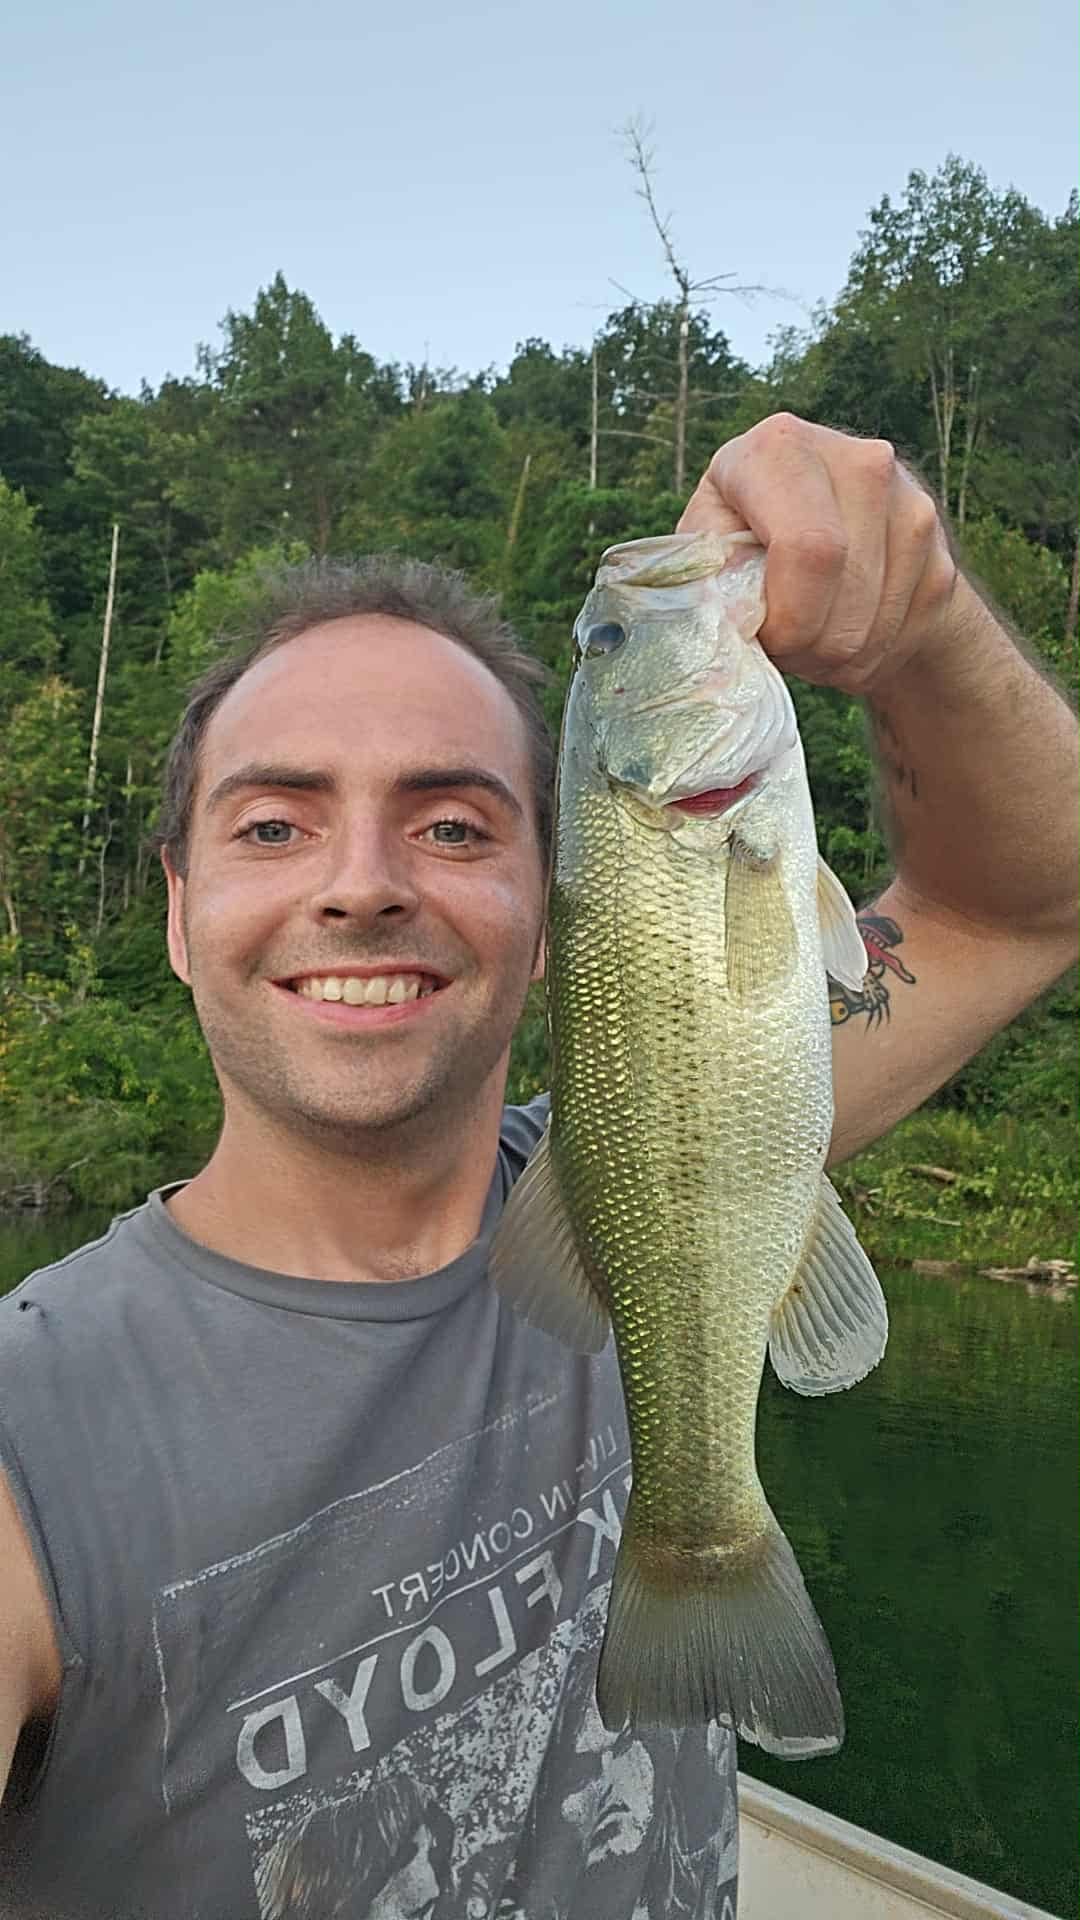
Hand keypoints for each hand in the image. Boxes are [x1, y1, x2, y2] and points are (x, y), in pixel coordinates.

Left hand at [677, 414, 965, 696]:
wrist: (828, 538)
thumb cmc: (745, 545)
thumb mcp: (708, 548)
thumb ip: (711, 577)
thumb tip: (735, 619)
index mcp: (782, 448)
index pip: (809, 548)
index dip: (788, 617)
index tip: (767, 635)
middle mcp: (860, 461)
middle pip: (846, 592)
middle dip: (808, 645)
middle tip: (783, 647)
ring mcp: (912, 504)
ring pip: (874, 625)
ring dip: (835, 657)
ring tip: (808, 638)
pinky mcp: (942, 553)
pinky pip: (904, 635)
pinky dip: (867, 659)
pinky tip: (842, 636)